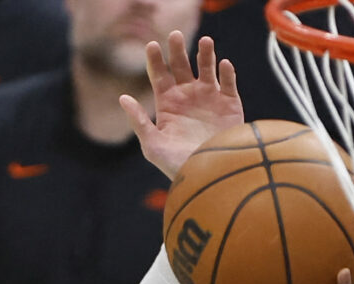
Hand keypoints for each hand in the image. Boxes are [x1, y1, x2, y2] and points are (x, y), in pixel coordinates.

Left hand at [119, 32, 241, 181]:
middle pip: (181, 65)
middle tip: (175, 35)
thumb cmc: (177, 165)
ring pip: (207, 68)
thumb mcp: (153, 145)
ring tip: (205, 41)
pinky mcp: (230, 104)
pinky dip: (227, 73)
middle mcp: (188, 96)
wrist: (208, 177)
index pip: (159, 75)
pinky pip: (229, 83)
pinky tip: (224, 65)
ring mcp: (209, 98)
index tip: (151, 44)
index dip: (155, 59)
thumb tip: (123, 98)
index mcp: (168, 104)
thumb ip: (139, 121)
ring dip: (206, 54)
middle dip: (178, 50)